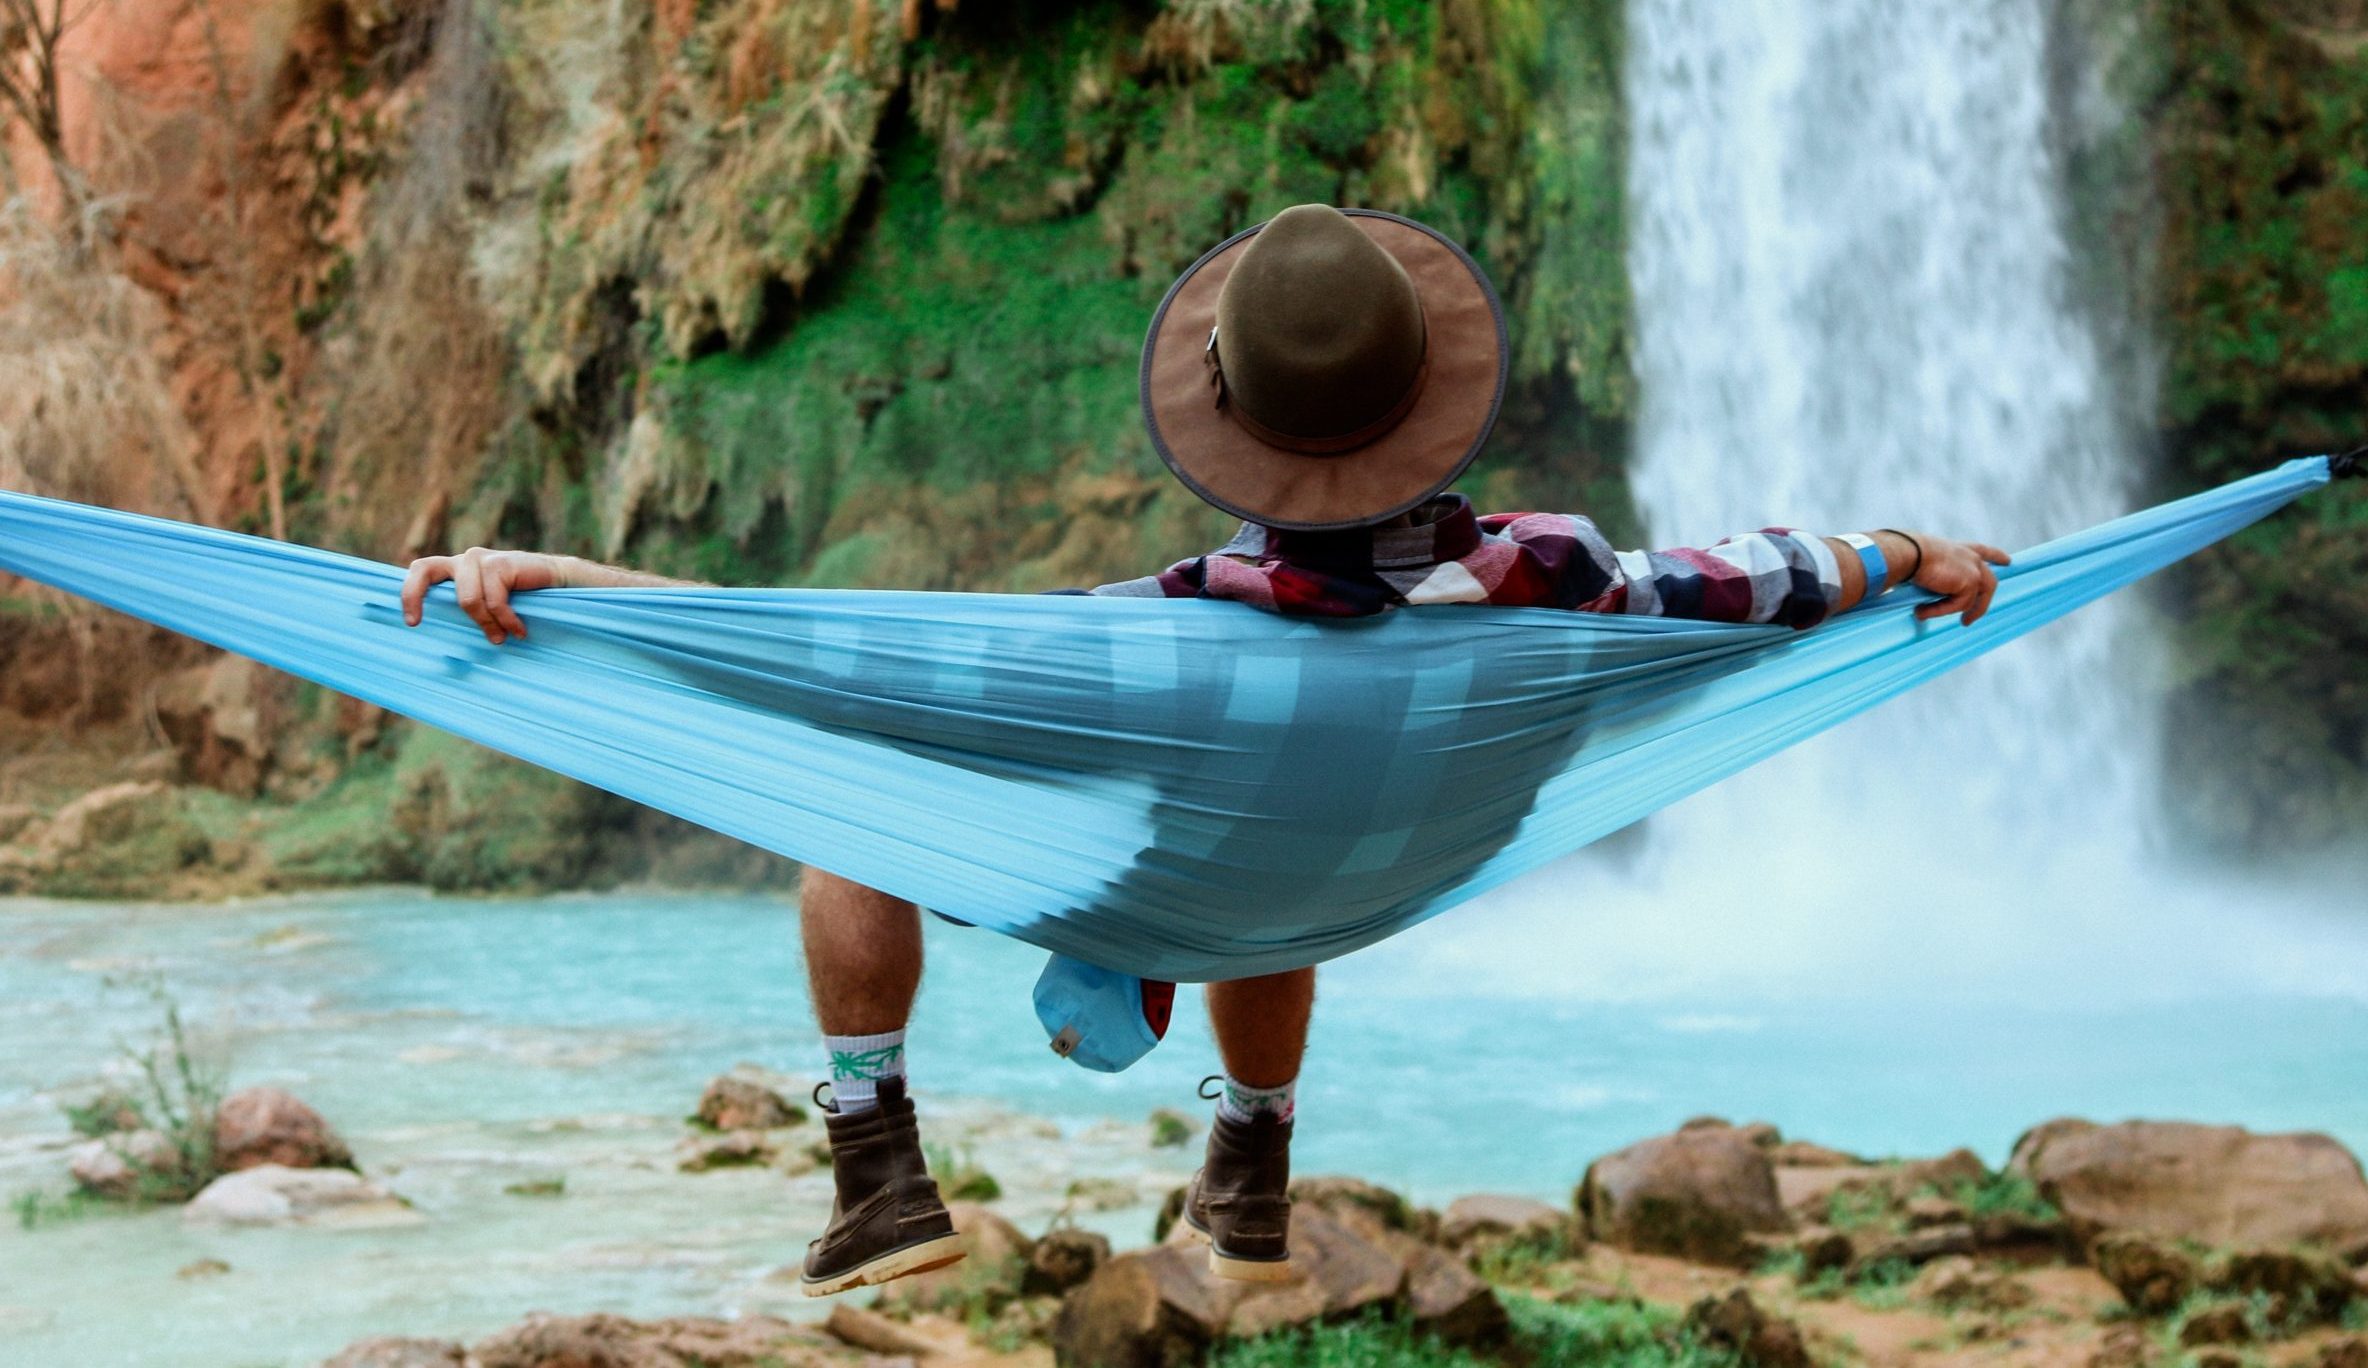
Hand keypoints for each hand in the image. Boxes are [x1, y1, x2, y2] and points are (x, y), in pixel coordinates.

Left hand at [400, 547, 569, 643]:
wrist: (562, 584)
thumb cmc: (526, 602)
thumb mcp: (490, 608)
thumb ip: (471, 612)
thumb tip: (443, 641)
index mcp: (458, 570)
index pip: (422, 571)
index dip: (410, 594)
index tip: (413, 624)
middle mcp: (465, 560)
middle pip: (424, 570)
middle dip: (413, 595)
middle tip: (416, 623)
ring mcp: (481, 560)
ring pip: (468, 600)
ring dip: (486, 624)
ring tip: (502, 637)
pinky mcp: (500, 563)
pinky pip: (494, 601)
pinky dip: (508, 621)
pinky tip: (520, 630)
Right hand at [1899, 533, 2010, 625]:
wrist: (1910, 553)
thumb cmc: (1909, 554)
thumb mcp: (1926, 561)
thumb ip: (1935, 574)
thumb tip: (1923, 595)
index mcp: (1961, 549)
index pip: (1983, 550)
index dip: (1996, 556)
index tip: (2008, 561)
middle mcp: (1972, 558)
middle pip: (1989, 583)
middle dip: (1980, 605)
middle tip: (1967, 621)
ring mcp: (1974, 571)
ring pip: (1971, 601)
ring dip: (1948, 611)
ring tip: (1924, 613)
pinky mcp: (1971, 583)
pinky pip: (1958, 605)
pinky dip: (1938, 610)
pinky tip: (1921, 611)